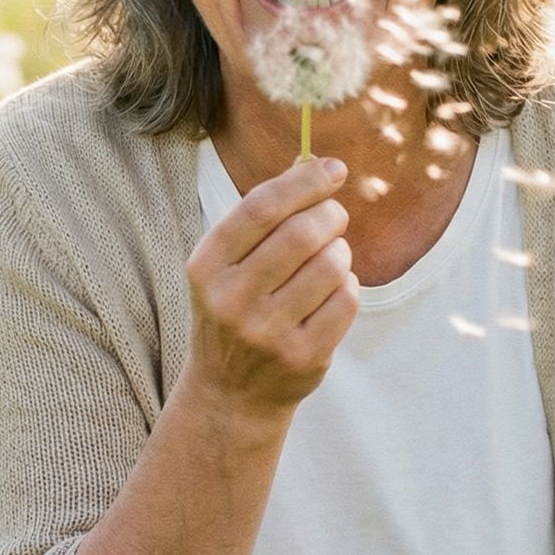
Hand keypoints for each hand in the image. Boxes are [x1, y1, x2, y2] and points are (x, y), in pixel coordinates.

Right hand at [185, 155, 358, 414]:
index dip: (304, 181)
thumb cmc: (236, 308)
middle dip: (330, 214)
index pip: (261, 207)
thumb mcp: (228, 264)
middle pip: (302, 233)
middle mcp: (231, 299)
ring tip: (328, 261)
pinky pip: (347, 299)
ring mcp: (266, 332)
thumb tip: (312, 162)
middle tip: (334, 216)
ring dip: (340, 253)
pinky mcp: (302, 356)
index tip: (334, 169)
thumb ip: (263, 215)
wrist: (231, 393)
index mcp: (206, 266)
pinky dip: (348, 286)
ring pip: (332, 264)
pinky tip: (331, 293)